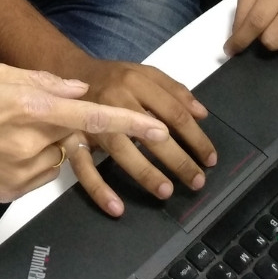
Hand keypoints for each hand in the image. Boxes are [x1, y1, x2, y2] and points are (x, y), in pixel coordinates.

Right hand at [0, 63, 168, 202]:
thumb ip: (45, 81)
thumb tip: (78, 90)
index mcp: (30, 107)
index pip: (92, 119)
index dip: (129, 125)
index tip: (157, 129)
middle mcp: (29, 143)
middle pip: (70, 138)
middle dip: (59, 126)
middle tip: (22, 113)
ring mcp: (19, 173)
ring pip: (54, 159)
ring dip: (43, 145)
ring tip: (3, 131)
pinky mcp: (9, 193)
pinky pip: (36, 176)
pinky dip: (28, 162)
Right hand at [63, 59, 216, 216]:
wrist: (68, 71)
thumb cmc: (113, 76)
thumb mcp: (144, 72)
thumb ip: (174, 89)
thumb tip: (202, 114)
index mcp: (136, 81)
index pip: (173, 111)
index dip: (195, 137)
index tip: (210, 158)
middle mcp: (115, 99)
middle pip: (150, 131)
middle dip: (177, 159)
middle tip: (196, 180)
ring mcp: (91, 119)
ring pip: (120, 149)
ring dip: (145, 172)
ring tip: (166, 191)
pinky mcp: (71, 137)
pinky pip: (83, 166)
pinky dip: (98, 188)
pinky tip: (117, 208)